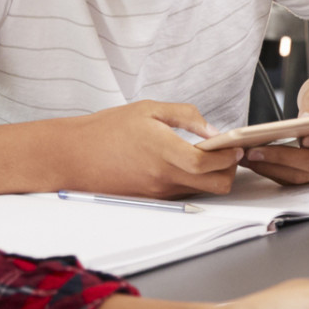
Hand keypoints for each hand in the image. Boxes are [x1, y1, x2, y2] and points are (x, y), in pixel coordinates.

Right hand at [62, 99, 243, 197]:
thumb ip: (186, 117)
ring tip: (206, 156)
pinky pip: (182, 194)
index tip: (236, 146)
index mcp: (163, 152)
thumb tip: (213, 130)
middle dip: (229, 171)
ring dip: (211, 177)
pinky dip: (192, 182)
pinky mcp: (152, 199)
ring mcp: (158, 192)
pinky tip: (185, 164)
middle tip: (228, 155)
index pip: (209, 163)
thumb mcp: (148, 110)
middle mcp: (163, 177)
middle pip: (214, 186)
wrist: (73, 155)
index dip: (228, 156)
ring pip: (200, 191)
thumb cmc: (106, 130)